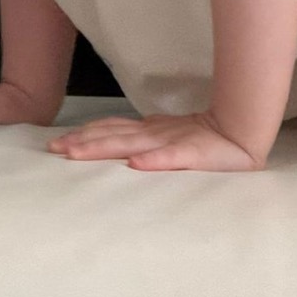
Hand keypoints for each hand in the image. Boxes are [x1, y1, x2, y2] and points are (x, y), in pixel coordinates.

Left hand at [47, 109, 265, 171]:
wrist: (242, 133)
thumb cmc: (205, 140)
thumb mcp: (169, 140)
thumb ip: (146, 141)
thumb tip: (120, 151)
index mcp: (149, 131)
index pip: (111, 130)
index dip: (84, 135)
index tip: (57, 143)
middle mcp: (155, 133)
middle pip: (112, 137)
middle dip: (81, 142)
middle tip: (54, 148)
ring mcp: (172, 142)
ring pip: (131, 145)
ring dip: (102, 148)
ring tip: (76, 153)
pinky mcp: (193, 154)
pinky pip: (171, 158)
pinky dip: (152, 161)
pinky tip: (135, 165)